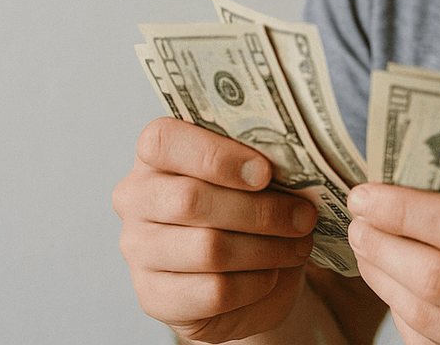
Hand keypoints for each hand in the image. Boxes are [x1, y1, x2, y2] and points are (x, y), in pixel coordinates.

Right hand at [112, 116, 318, 342]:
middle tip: (303, 215)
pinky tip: (272, 274)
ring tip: (298, 244)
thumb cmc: (250, 212)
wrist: (250, 279)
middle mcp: (135, 199)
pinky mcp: (153, 298)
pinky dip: (255, 283)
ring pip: (207, 249)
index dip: (216, 156)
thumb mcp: (257, 179)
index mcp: (155, 155)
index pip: (163, 141)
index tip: (265, 172)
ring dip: (266, 248)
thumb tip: (296, 166)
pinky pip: (213, 291)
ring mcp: (138, 250)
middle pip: (190, 200)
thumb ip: (261, 165)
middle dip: (259, 209)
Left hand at [345, 177, 439, 344]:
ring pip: (428, 317)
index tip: (367, 193)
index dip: (404, 209)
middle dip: (382, 244)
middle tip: (357, 220)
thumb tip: (427, 171)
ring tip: (367, 248)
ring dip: (383, 278)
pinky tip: (394, 285)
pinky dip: (404, 314)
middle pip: (436, 276)